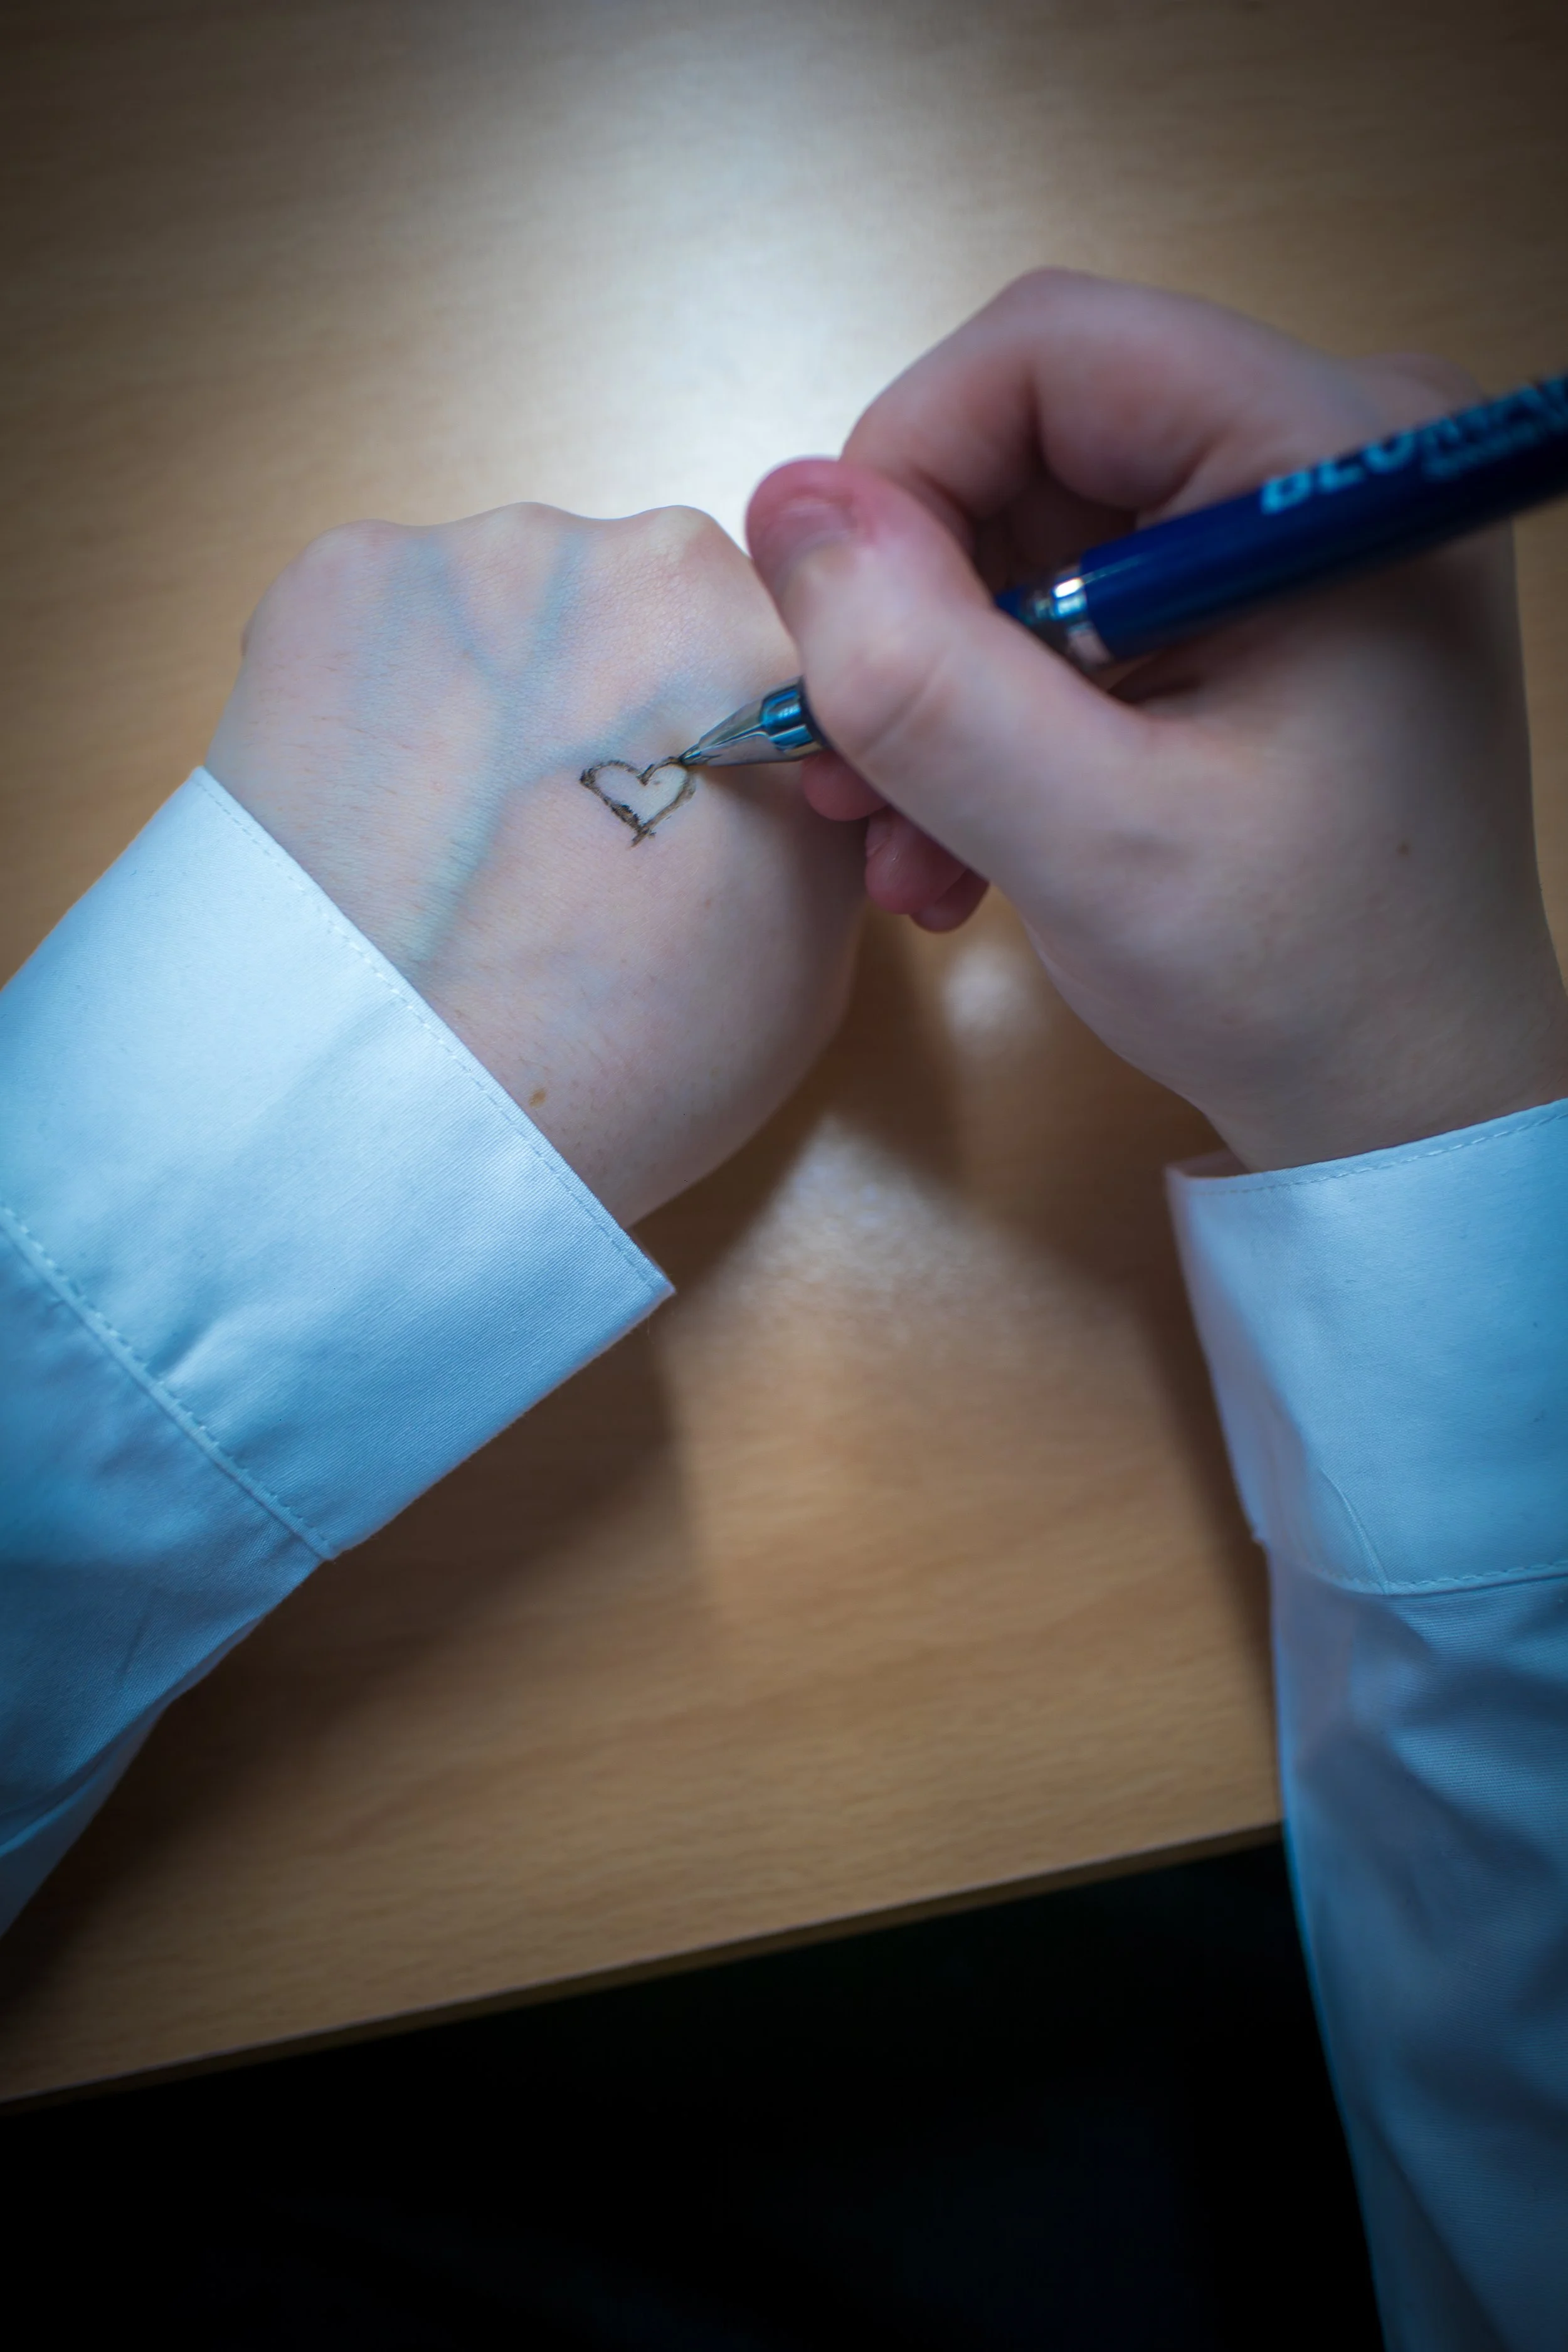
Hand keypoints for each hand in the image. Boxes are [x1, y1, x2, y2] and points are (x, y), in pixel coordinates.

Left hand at [208, 504, 863, 1224]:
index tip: (689, 811)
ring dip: (498, 690)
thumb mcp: (812, 946)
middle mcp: (623, 555)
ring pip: (507, 606)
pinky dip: (386, 694)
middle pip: (637, 602)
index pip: (772, 641)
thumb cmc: (629, 1062)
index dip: (728, 732)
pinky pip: (386, 618)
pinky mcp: (328, 584)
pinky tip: (378, 808)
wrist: (403, 1115)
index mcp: (764, 639)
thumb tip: (761, 765)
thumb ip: (807, 804)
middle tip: (569, 836)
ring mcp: (468, 558)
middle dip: (612, 694)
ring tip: (461, 840)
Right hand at [748, 271, 1567, 1168]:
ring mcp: (1292, 533)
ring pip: (1029, 536)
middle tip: (847, 774)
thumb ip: (928, 680)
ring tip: (900, 846)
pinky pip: (1071, 609)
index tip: (838, 643)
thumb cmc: (1298, 985)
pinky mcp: (1258, 607)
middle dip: (913, 612)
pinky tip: (960, 844)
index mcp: (1336, 458)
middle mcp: (1329, 454)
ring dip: (938, 690)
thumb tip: (783, 508)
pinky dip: (996, 718)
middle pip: (1031, 442)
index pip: (1053, 352)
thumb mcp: (1092, 842)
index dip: (903, 471)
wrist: (1408, 1104)